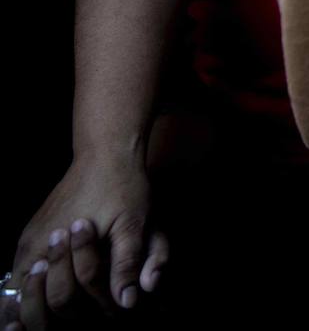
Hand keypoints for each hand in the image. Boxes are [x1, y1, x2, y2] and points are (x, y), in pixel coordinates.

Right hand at [3, 157, 166, 329]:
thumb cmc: (123, 186)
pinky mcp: (32, 233)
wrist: (106, 152)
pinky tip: (49, 294)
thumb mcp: (133, 224)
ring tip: (56, 314)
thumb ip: (128, 262)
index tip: (76, 317)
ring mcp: (28, 239)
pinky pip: (22, 270)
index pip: (44, 300)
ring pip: (18, 286)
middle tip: (65, 316)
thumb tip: (129, 301)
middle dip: (46, 311)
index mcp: (50, 246)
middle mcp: (30, 246)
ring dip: (36, 301)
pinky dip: (32, 286)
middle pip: (25, 298)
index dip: (60, 315)